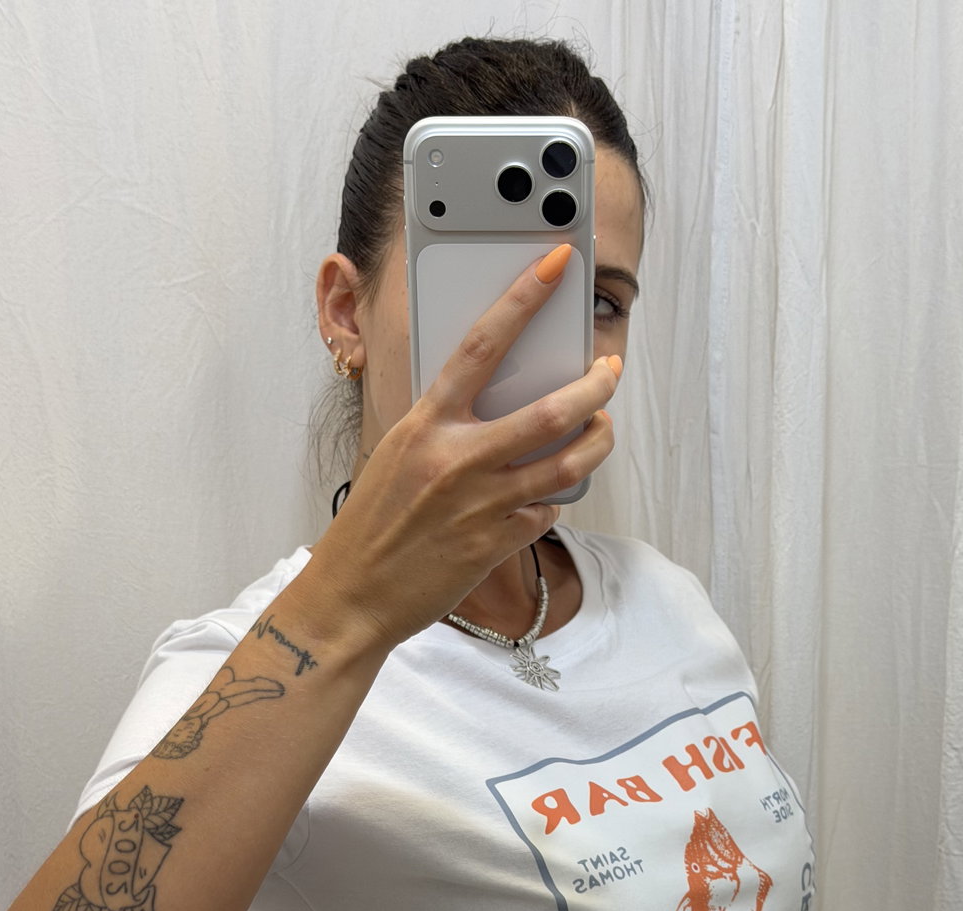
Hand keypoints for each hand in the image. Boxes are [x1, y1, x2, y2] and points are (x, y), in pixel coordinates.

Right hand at [305, 248, 621, 650]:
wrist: (352, 594)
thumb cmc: (372, 524)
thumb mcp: (398, 455)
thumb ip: (444, 426)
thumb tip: (492, 402)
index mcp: (426, 425)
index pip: (482, 345)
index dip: (523, 298)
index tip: (556, 265)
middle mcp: (456, 459)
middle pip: (550, 410)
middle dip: (595, 385)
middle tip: (610, 371)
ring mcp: (479, 505)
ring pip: (565, 464)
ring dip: (597, 441)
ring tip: (604, 427)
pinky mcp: (493, 545)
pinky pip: (543, 512)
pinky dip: (551, 500)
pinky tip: (545, 496)